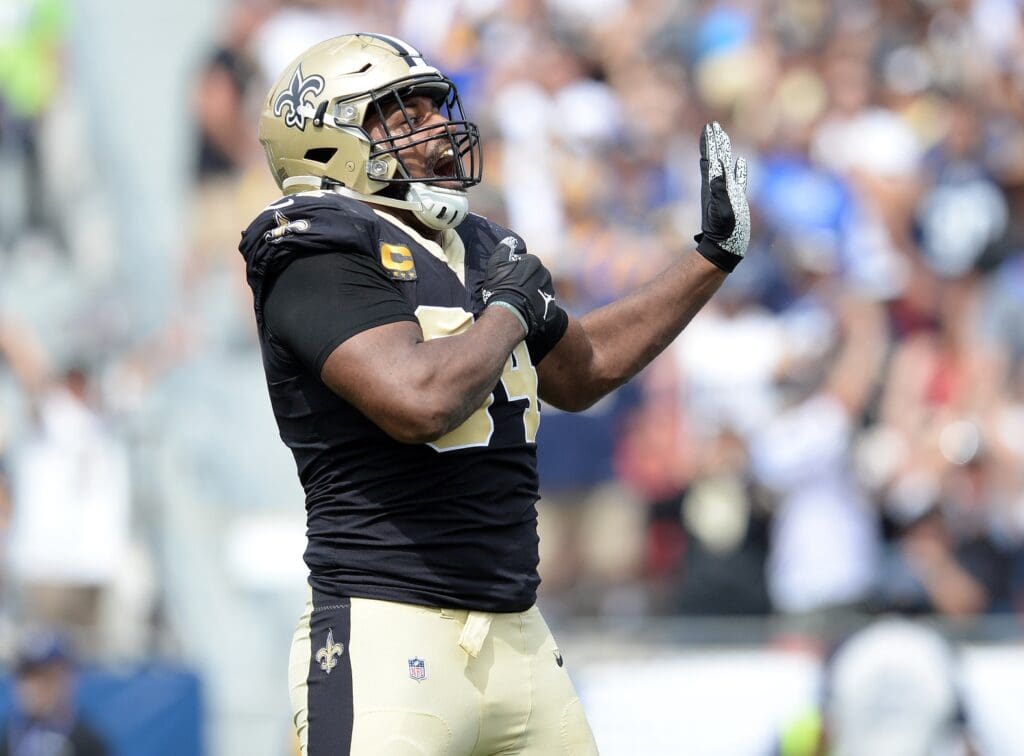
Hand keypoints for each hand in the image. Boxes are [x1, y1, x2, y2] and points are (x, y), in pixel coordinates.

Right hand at [481, 237, 558, 336]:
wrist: (510, 313)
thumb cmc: (501, 287)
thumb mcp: (496, 264)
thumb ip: (504, 248)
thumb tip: (510, 241)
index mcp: (533, 262)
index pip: (525, 264)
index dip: (515, 272)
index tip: (507, 280)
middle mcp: (545, 275)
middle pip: (534, 277)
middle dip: (526, 282)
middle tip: (513, 292)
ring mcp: (549, 292)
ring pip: (540, 291)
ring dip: (533, 295)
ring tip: (520, 304)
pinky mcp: (551, 309)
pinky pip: (546, 307)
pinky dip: (539, 308)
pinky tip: (528, 312)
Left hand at [695, 122, 749, 270]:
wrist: (724, 246)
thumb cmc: (722, 231)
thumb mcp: (720, 210)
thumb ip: (718, 191)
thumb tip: (716, 171)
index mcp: (713, 185)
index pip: (710, 157)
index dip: (710, 142)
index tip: (709, 127)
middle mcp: (718, 186)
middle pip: (715, 157)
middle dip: (714, 141)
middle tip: (712, 125)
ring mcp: (727, 191)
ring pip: (725, 165)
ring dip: (724, 150)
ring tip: (722, 137)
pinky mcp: (736, 199)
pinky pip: (738, 178)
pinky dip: (739, 169)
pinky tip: (740, 162)